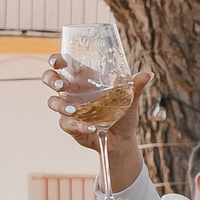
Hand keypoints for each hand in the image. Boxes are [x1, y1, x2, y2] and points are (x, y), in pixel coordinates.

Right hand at [44, 58, 152, 189]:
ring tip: (74, 110)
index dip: (57, 60)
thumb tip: (148, 74)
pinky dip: (80, 125)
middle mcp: (73, 92)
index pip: (65, 65)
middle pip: (51, 79)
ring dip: (61, 105)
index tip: (57, 61)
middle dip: (52, 79)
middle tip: (61, 84)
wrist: (122, 140)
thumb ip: (135, 87)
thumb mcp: (129, 100)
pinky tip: (92, 127)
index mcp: (84, 81)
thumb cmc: (122, 114)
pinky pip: (67, 124)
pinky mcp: (70, 125)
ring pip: (53, 102)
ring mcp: (68, 108)